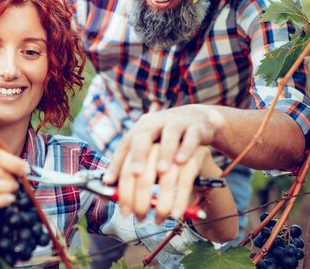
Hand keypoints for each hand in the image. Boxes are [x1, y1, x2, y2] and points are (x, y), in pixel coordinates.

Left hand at [104, 104, 224, 184]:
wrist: (200, 120)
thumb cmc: (169, 140)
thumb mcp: (152, 148)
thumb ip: (137, 166)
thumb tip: (116, 189)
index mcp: (141, 129)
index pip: (125, 146)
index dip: (116, 163)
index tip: (110, 183)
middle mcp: (156, 123)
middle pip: (143, 135)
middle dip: (138, 155)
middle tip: (136, 174)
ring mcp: (177, 123)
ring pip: (169, 134)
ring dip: (164, 153)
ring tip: (162, 171)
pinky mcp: (197, 127)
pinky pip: (192, 136)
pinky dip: (186, 148)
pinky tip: (182, 162)